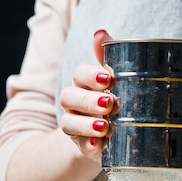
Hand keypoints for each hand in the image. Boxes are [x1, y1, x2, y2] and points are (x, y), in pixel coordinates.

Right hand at [59, 29, 119, 160]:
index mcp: (83, 84)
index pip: (79, 74)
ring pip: (68, 123)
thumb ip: (108, 58)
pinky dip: (89, 146)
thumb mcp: (113, 81)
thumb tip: (100, 33)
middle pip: (69, 97)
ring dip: (87, 124)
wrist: (109, 136)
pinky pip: (80, 147)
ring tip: (105, 127)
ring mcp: (76, 127)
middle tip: (110, 104)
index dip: (90, 75)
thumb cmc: (112, 102)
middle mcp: (74, 105)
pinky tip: (100, 145)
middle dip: (89, 100)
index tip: (108, 79)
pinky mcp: (83, 147)